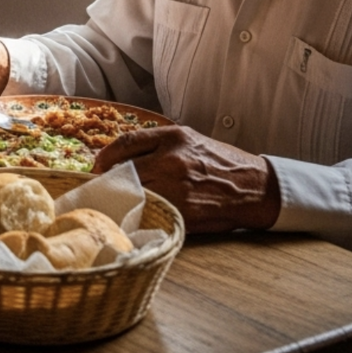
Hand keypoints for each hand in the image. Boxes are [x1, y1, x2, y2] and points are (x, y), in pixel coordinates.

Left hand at [92, 124, 280, 232]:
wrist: (254, 187)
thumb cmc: (219, 162)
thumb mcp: (188, 139)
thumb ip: (156, 144)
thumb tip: (121, 155)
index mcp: (172, 137)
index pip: (124, 143)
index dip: (105, 156)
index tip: (97, 165)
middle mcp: (171, 159)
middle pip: (124, 169)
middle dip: (108, 179)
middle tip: (100, 187)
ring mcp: (177, 186)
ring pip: (134, 192)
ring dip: (121, 198)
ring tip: (115, 201)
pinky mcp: (184, 210)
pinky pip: (152, 211)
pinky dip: (141, 213)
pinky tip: (135, 214)